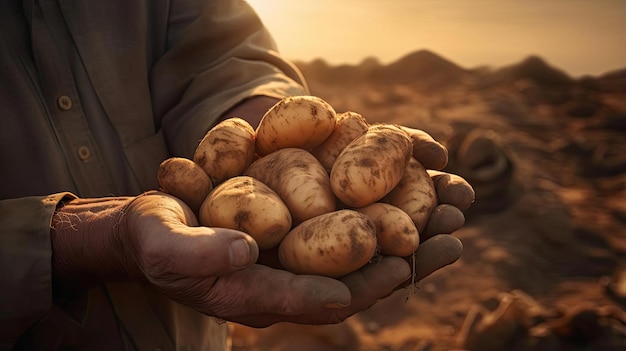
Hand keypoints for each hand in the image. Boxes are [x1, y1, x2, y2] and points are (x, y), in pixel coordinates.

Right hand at [51, 192, 461, 326]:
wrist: (154, 226)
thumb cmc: (154, 239)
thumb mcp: (164, 245)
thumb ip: (199, 254)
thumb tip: (246, 251)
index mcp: (255, 295)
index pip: (315, 299)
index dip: (358, 286)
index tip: (401, 270)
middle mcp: (287, 280)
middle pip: (354, 278)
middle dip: (403, 260)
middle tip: (451, 240)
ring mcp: (296, 257)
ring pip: (359, 253)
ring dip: (406, 235)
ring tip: (452, 215)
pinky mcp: (299, 230)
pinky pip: (347, 226)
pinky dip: (380, 212)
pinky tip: (410, 191)